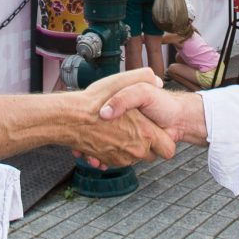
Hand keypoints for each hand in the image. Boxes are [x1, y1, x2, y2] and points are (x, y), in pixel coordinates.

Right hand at [74, 79, 207, 167]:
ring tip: (116, 130)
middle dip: (145, 144)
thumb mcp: (126, 80)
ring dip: (126, 147)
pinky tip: (104, 138)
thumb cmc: (97, 99)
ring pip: (132, 158)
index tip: (155, 130)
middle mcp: (135, 150)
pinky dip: (111, 152)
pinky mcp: (106, 161)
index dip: (164, 140)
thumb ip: (146, 77)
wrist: (70, 118)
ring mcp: (120, 158)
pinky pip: (115, 161)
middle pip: (150, 156)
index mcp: (146, 133)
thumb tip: (158, 81)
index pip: (168, 149)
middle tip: (134, 127)